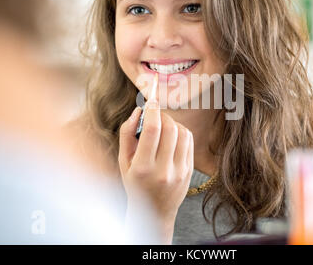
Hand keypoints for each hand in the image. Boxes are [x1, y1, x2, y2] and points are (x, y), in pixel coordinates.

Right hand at [118, 100, 193, 233]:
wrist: (153, 212)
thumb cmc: (135, 183)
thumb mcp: (124, 161)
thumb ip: (127, 133)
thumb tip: (139, 111)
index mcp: (143, 168)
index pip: (153, 130)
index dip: (153, 110)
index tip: (151, 101)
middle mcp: (163, 170)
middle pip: (170, 129)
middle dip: (163, 116)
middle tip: (156, 115)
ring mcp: (179, 172)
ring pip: (183, 133)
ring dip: (173, 123)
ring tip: (163, 127)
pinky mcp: (189, 171)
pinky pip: (189, 142)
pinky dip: (181, 132)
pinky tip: (172, 136)